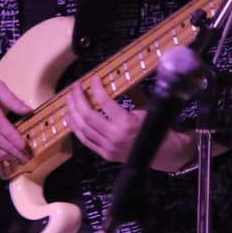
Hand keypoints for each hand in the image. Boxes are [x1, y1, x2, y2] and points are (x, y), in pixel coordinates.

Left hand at [66, 75, 196, 172]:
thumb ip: (127, 97)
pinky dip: (75, 128)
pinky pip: (85, 140)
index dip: (96, 88)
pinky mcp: (105, 154)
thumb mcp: (143, 109)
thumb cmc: (155, 129)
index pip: (104, 102)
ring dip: (73, 112)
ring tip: (69, 99)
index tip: (93, 78)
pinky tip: (70, 118)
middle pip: (87, 115)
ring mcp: (108, 147)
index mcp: (126, 124)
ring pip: (83, 128)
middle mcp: (115, 136)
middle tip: (75, 86)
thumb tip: (115, 79)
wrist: (162, 152)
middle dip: (78, 98)